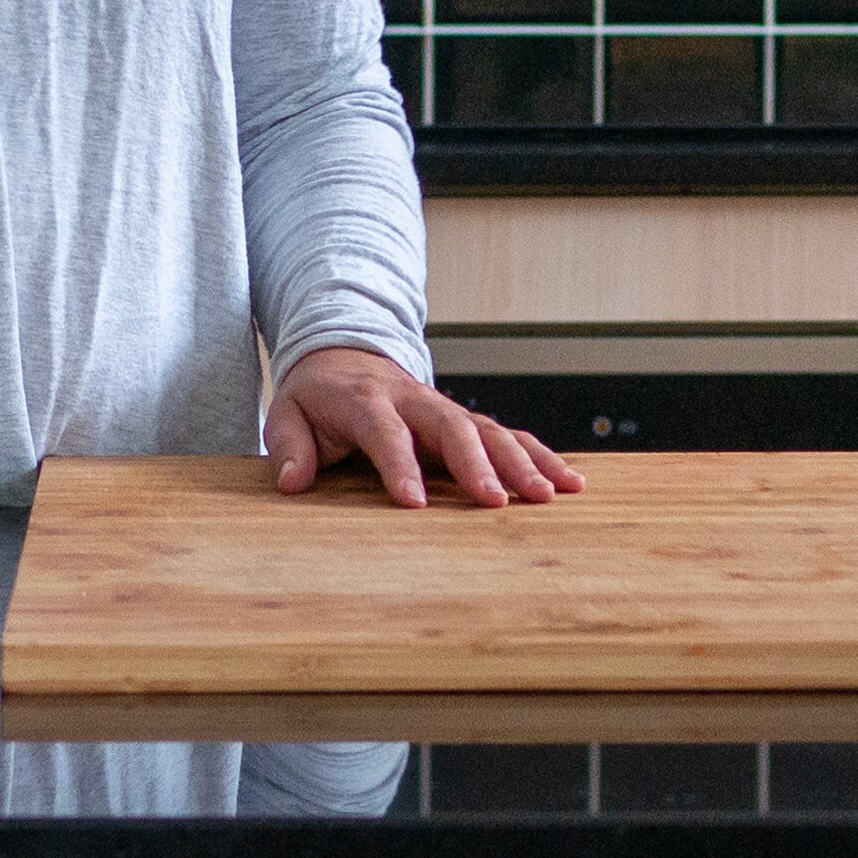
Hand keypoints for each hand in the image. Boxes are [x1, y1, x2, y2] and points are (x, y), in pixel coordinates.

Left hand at [265, 346, 586, 508]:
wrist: (345, 354)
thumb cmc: (317, 397)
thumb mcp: (286, 413)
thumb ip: (289, 446)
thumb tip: (293, 482)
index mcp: (367, 401)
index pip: (386, 433)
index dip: (400, 466)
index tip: (413, 503)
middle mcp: (415, 401)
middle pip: (453, 428)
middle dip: (477, 465)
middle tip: (498, 501)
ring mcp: (446, 409)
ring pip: (491, 431)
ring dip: (523, 462)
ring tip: (551, 495)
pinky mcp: (467, 421)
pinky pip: (509, 436)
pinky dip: (541, 456)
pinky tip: (570, 481)